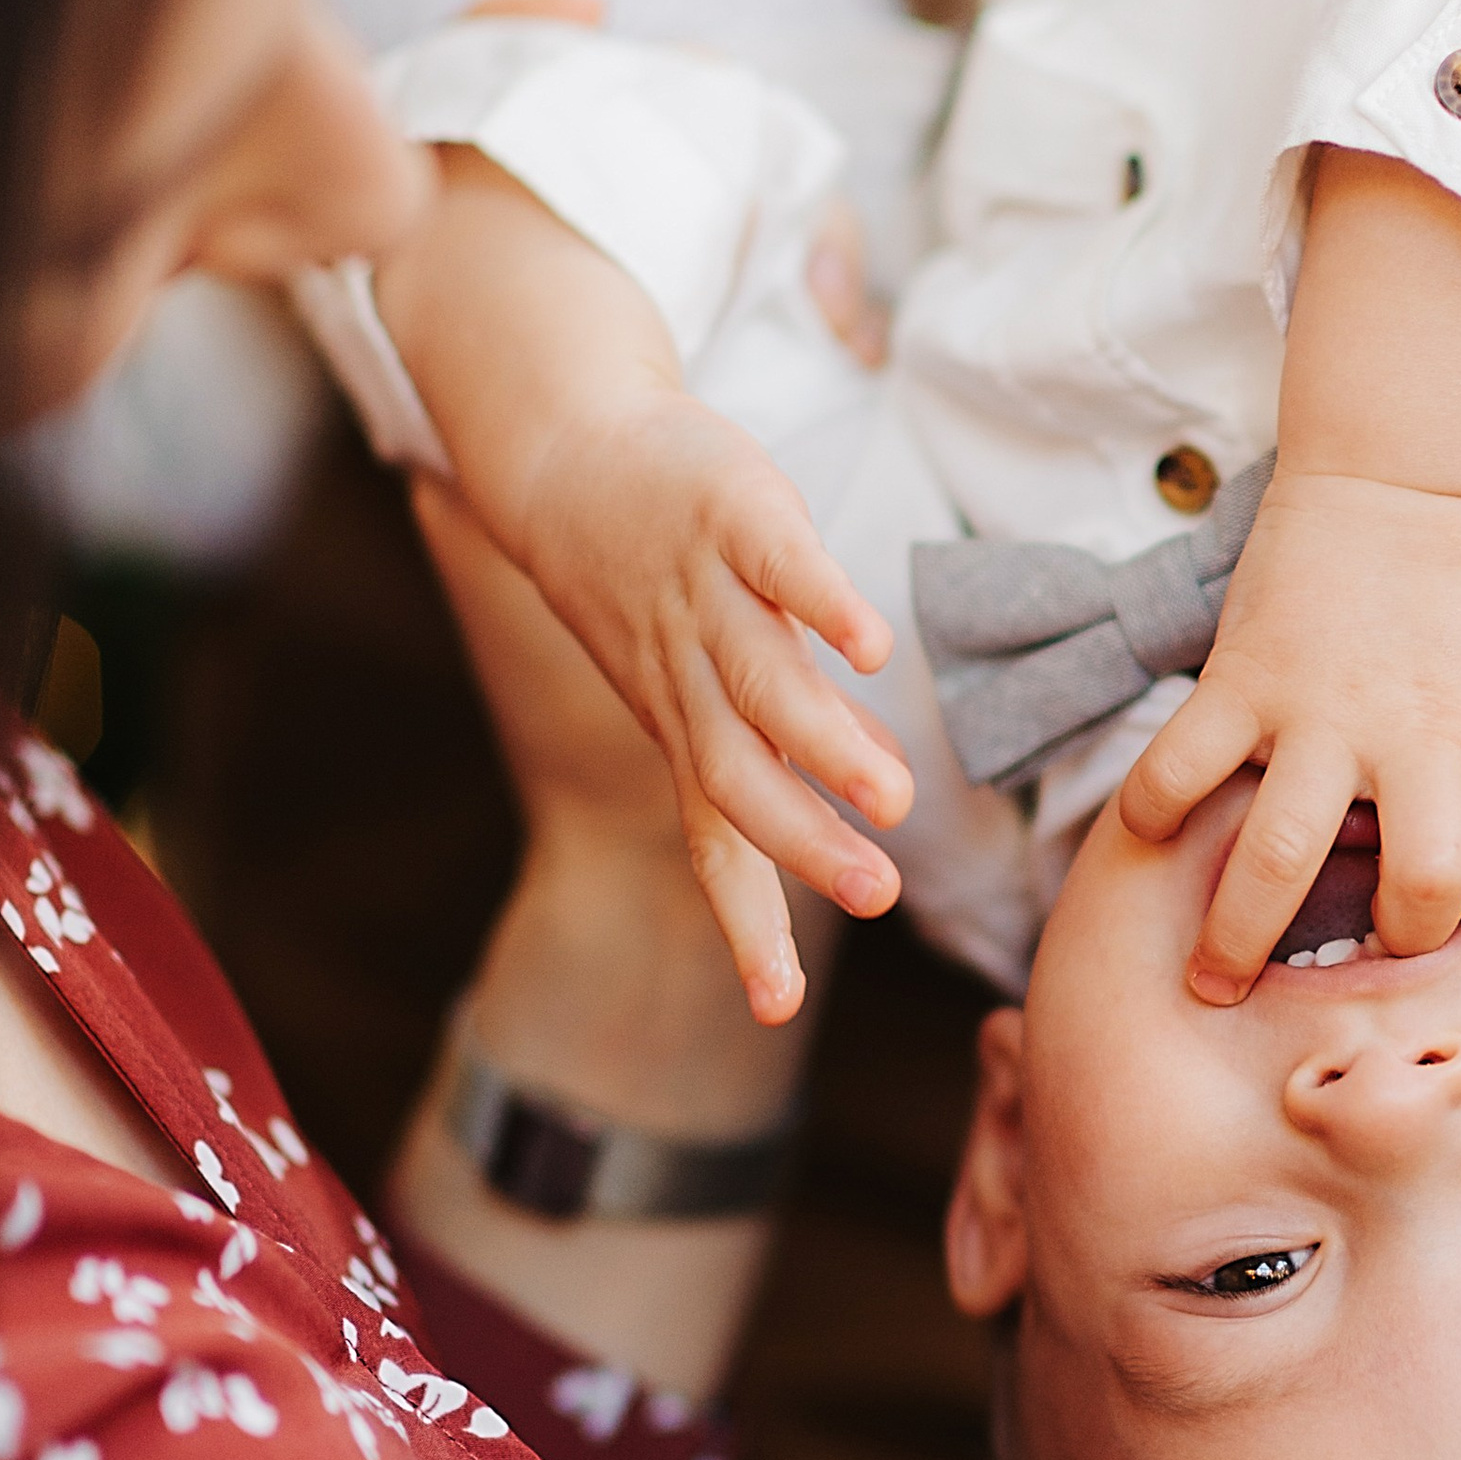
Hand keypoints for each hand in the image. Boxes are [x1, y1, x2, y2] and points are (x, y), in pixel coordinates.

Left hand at [506, 389, 911, 1022]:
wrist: (568, 452)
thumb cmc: (661, 572)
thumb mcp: (721, 664)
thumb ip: (800, 724)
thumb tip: (872, 783)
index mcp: (691, 729)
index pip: (718, 844)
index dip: (747, 925)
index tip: (777, 1007)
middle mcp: (691, 678)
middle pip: (738, 778)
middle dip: (804, 843)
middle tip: (875, 895)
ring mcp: (707, 598)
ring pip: (760, 685)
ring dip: (822, 745)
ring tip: (892, 796)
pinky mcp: (733, 516)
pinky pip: (777, 566)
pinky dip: (823, 606)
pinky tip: (872, 649)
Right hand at [1117, 467, 1460, 1005]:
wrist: (1399, 463)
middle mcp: (1413, 733)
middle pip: (1419, 882)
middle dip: (1398, 937)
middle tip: (1367, 948)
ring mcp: (1318, 710)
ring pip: (1282, 853)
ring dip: (1241, 933)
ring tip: (1214, 982)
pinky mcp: (1241, 679)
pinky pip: (1180, 765)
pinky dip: (1155, 814)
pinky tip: (1153, 846)